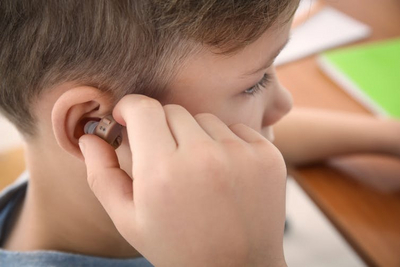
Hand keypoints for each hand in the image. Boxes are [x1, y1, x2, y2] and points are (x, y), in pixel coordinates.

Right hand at [79, 95, 286, 266]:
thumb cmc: (178, 247)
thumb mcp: (129, 220)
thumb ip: (102, 175)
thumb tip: (89, 137)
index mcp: (162, 172)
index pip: (143, 108)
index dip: (129, 108)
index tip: (127, 118)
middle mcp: (203, 157)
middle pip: (172, 111)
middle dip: (161, 127)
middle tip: (165, 158)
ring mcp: (241, 154)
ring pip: (205, 118)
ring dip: (196, 136)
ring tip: (198, 172)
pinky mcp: (268, 155)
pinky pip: (236, 129)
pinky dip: (226, 144)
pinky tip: (225, 174)